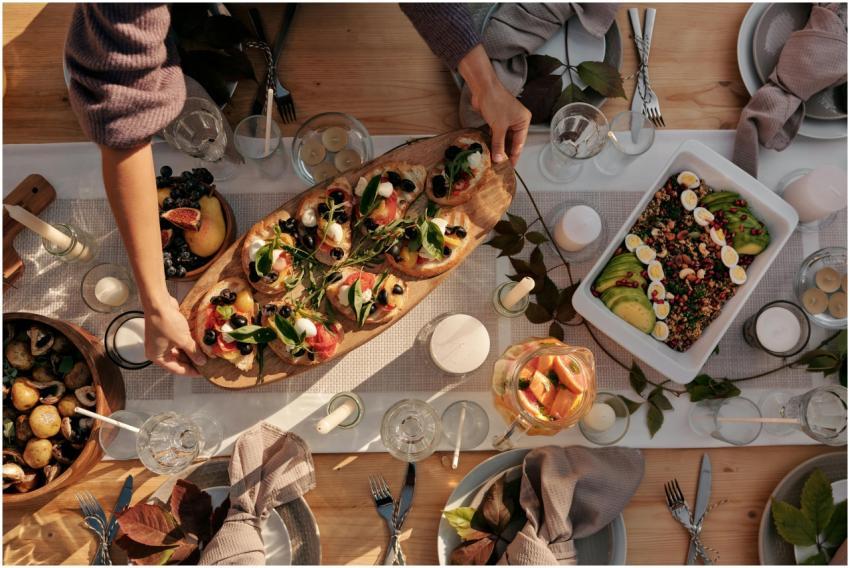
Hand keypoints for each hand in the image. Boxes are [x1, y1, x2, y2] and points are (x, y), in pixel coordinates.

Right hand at [145, 296, 206, 375]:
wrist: (159, 303)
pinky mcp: (166, 332)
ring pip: (179, 351)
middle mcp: (157, 350)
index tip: (202, 373)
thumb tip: (201, 361)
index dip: (190, 372)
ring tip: (204, 354)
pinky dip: (187, 343)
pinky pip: (178, 342)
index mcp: (157, 356)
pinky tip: (198, 344)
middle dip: (191, 361)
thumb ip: (193, 352)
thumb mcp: (183, 340)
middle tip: (206, 363)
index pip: (176, 369)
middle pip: (177, 360)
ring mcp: (161, 341)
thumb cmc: (166, 322)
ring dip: (190, 352)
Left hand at [459, 45, 531, 166]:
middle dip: (505, 153)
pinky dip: (493, 141)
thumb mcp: (499, 127)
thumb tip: (499, 160)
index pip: (520, 144)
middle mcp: (517, 121)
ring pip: (503, 138)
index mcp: (523, 122)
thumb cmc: (495, 103)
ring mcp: (507, 120)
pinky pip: (496, 134)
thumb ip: (498, 144)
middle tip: (500, 167)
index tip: (509, 168)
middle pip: (512, 142)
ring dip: (498, 148)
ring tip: (494, 162)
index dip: (514, 156)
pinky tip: (489, 151)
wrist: (483, 87)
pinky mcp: (497, 119)